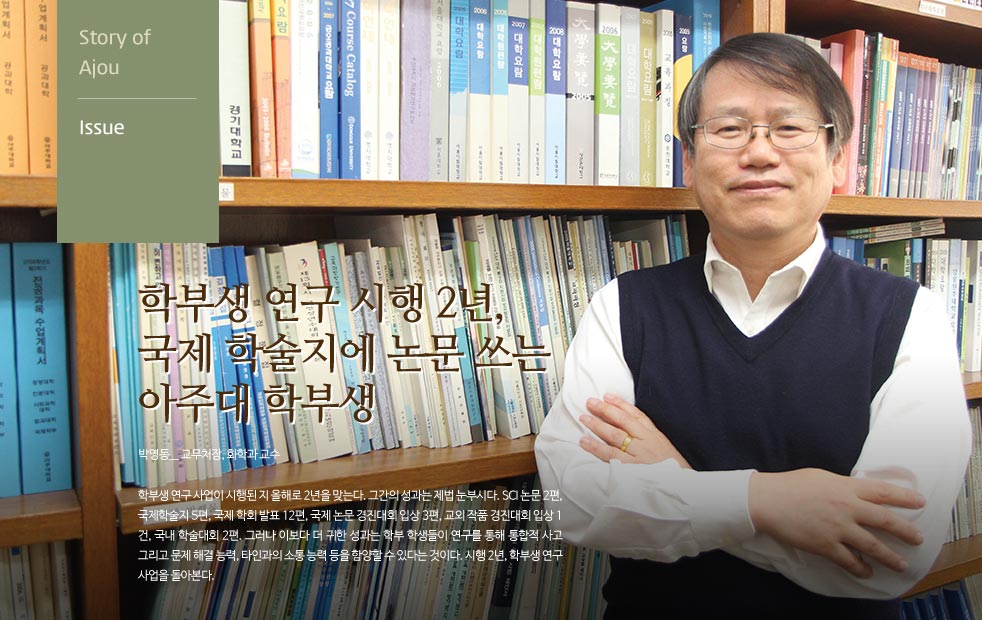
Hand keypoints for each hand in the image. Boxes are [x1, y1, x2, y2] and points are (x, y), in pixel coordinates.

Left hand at [577, 393, 690, 468]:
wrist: (683, 487)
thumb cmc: (671, 468)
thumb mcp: (663, 446)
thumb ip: (647, 436)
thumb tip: (628, 425)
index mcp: (654, 435)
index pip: (636, 415)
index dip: (620, 404)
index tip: (607, 396)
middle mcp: (646, 442)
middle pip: (623, 421)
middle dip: (605, 410)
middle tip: (590, 402)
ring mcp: (639, 455)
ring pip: (615, 436)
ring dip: (597, 425)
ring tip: (584, 418)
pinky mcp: (632, 468)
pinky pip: (611, 455)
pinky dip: (596, 447)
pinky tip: (585, 441)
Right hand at [749, 469, 925, 577]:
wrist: (767, 500)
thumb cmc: (792, 485)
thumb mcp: (823, 477)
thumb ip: (844, 486)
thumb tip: (859, 492)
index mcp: (847, 487)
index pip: (884, 491)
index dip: (905, 497)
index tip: (920, 501)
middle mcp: (848, 508)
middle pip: (886, 520)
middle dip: (906, 531)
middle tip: (919, 539)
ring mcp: (838, 528)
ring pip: (873, 546)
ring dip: (890, 557)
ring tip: (901, 564)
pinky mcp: (825, 545)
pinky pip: (850, 560)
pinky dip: (861, 568)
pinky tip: (867, 572)